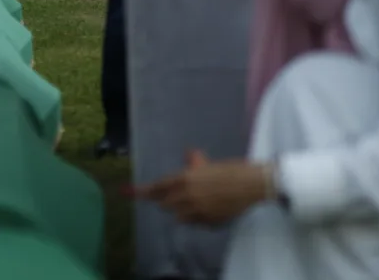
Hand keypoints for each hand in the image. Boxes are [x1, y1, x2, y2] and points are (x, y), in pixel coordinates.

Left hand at [129, 150, 272, 225]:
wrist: (252, 185)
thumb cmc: (231, 170)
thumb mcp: (209, 164)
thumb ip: (194, 163)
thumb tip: (189, 156)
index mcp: (184, 179)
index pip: (157, 187)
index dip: (141, 191)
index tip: (127, 192)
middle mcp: (187, 196)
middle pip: (165, 204)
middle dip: (168, 200)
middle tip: (177, 195)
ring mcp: (197, 211)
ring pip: (179, 216)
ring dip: (182, 210)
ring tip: (195, 201)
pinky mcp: (208, 222)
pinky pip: (195, 223)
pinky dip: (198, 218)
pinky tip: (209, 208)